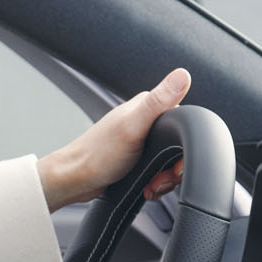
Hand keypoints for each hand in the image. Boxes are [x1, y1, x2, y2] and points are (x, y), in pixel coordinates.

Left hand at [37, 69, 191, 211]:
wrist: (75, 180)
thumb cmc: (98, 155)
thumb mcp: (133, 126)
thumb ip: (158, 102)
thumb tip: (182, 75)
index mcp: (148, 105)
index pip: (185, 120)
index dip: (185, 144)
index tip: (174, 162)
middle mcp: (146, 119)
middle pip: (179, 143)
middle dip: (174, 167)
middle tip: (160, 178)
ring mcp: (142, 139)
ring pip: (171, 160)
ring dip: (166, 178)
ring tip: (152, 184)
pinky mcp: (139, 156)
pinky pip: (160, 170)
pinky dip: (158, 181)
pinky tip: (148, 186)